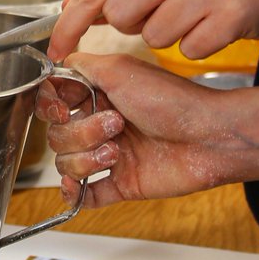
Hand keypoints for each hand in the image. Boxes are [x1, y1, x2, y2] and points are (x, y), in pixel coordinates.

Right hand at [37, 52, 258, 206]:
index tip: (60, 110)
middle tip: (115, 126)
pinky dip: (75, 193)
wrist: (208, 137)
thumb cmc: (173, 101)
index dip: (50, 107)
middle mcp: (100, 124)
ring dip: (85, 159)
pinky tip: (77, 188)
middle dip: (81, 133)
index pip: (54, 102)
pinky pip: (84, 194)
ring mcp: (109, 155)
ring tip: (117, 153)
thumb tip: (55, 65)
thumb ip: (82, 65)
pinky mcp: (120, 183)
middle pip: (58, 135)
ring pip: (66, 164)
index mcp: (99, 95)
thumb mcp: (121, 69)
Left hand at [47, 0, 258, 62]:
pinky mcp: (230, 13)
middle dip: (133, 26)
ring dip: (169, 38)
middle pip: (120, 15)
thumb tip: (70, 6)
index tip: (55, 50)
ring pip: (154, 37)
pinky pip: (189, 50)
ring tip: (193, 17)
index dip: (69, 25)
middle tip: (164, 13)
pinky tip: (213, 28)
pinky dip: (197, 48)